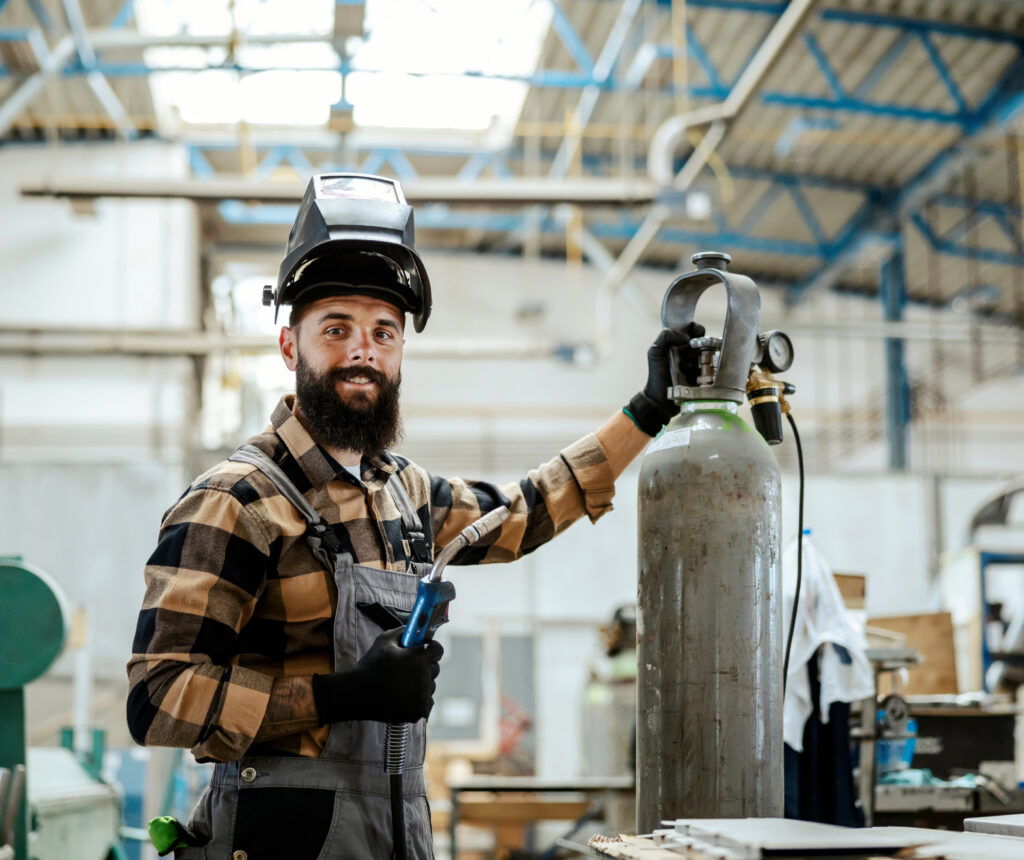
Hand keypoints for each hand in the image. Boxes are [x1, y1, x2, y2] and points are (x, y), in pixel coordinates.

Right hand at [312, 628, 442, 723]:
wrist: (357, 693)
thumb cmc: (370, 665)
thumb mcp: (384, 640)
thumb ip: (403, 631)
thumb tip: (415, 629)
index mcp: (418, 658)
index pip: (438, 650)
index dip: (431, 649)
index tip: (425, 651)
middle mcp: (424, 677)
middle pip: (435, 669)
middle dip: (424, 667)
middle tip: (407, 669)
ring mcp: (422, 696)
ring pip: (430, 686)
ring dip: (421, 684)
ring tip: (401, 684)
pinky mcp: (419, 711)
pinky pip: (427, 702)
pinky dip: (418, 700)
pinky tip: (403, 696)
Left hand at [625, 323, 704, 435]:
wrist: (660, 400)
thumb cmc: (656, 375)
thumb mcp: (655, 351)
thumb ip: (665, 336)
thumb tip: (685, 336)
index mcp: (681, 344)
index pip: (696, 330)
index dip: (697, 330)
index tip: (692, 337)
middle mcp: (692, 353)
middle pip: (706, 342)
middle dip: (698, 348)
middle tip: (688, 356)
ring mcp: (700, 365)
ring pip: (710, 355)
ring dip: (700, 361)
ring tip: (686, 371)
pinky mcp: (706, 377)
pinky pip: (714, 370)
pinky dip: (706, 373)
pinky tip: (694, 379)